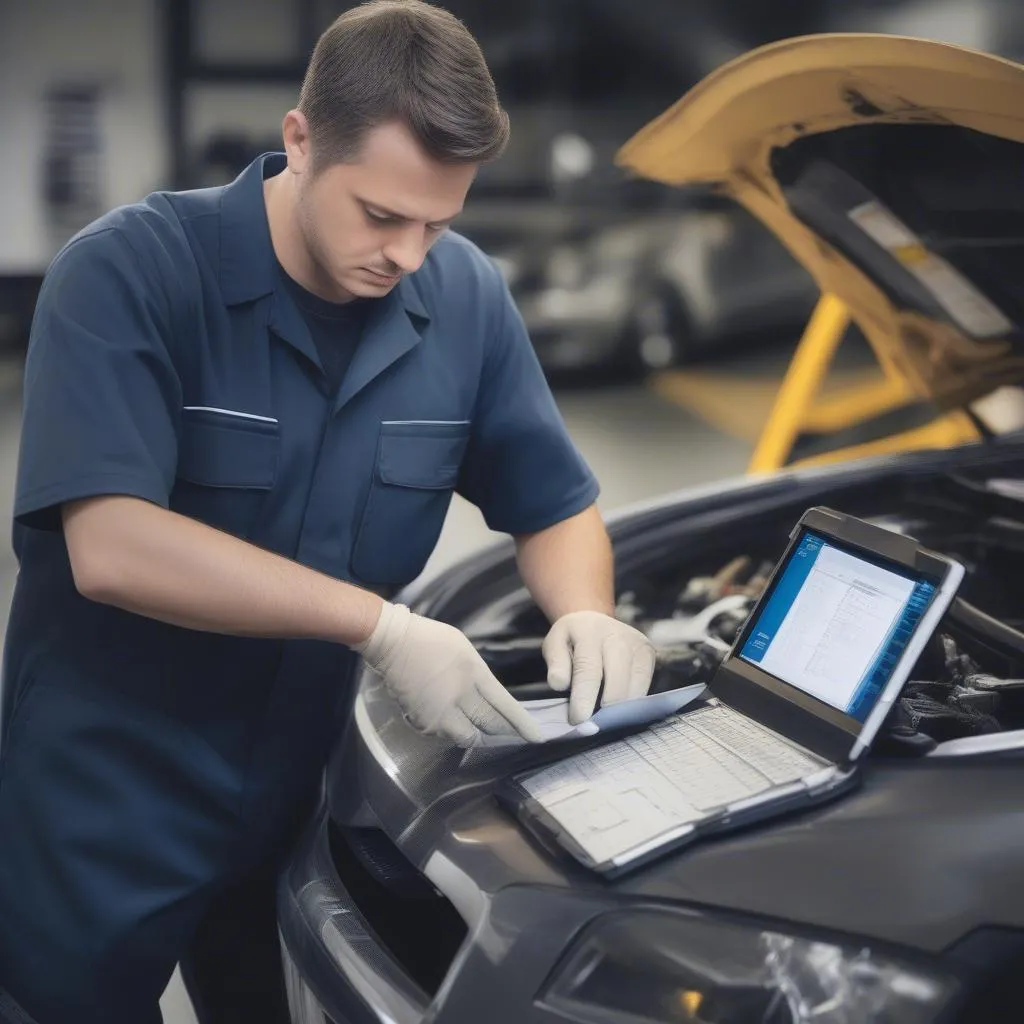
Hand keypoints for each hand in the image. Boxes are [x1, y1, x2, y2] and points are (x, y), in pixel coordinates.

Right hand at [354, 602, 543, 746]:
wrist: (392, 642)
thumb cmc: (431, 639)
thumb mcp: (465, 650)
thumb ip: (479, 676)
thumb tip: (488, 697)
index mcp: (473, 674)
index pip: (504, 706)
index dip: (522, 724)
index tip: (536, 736)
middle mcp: (459, 697)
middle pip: (489, 726)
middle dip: (503, 732)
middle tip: (513, 735)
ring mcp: (439, 713)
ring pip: (467, 736)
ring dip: (476, 733)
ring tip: (479, 725)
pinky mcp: (422, 722)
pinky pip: (445, 735)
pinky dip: (453, 730)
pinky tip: (452, 718)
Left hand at [542, 611, 655, 724]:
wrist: (594, 622)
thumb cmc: (572, 640)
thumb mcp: (554, 645)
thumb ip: (556, 665)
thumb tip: (559, 684)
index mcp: (590, 631)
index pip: (589, 670)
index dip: (583, 698)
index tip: (578, 720)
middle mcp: (618, 635)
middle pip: (617, 683)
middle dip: (604, 710)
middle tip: (590, 724)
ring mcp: (638, 644)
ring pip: (633, 690)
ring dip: (617, 710)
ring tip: (601, 714)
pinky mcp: (649, 654)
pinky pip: (643, 689)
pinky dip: (629, 703)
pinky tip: (615, 706)